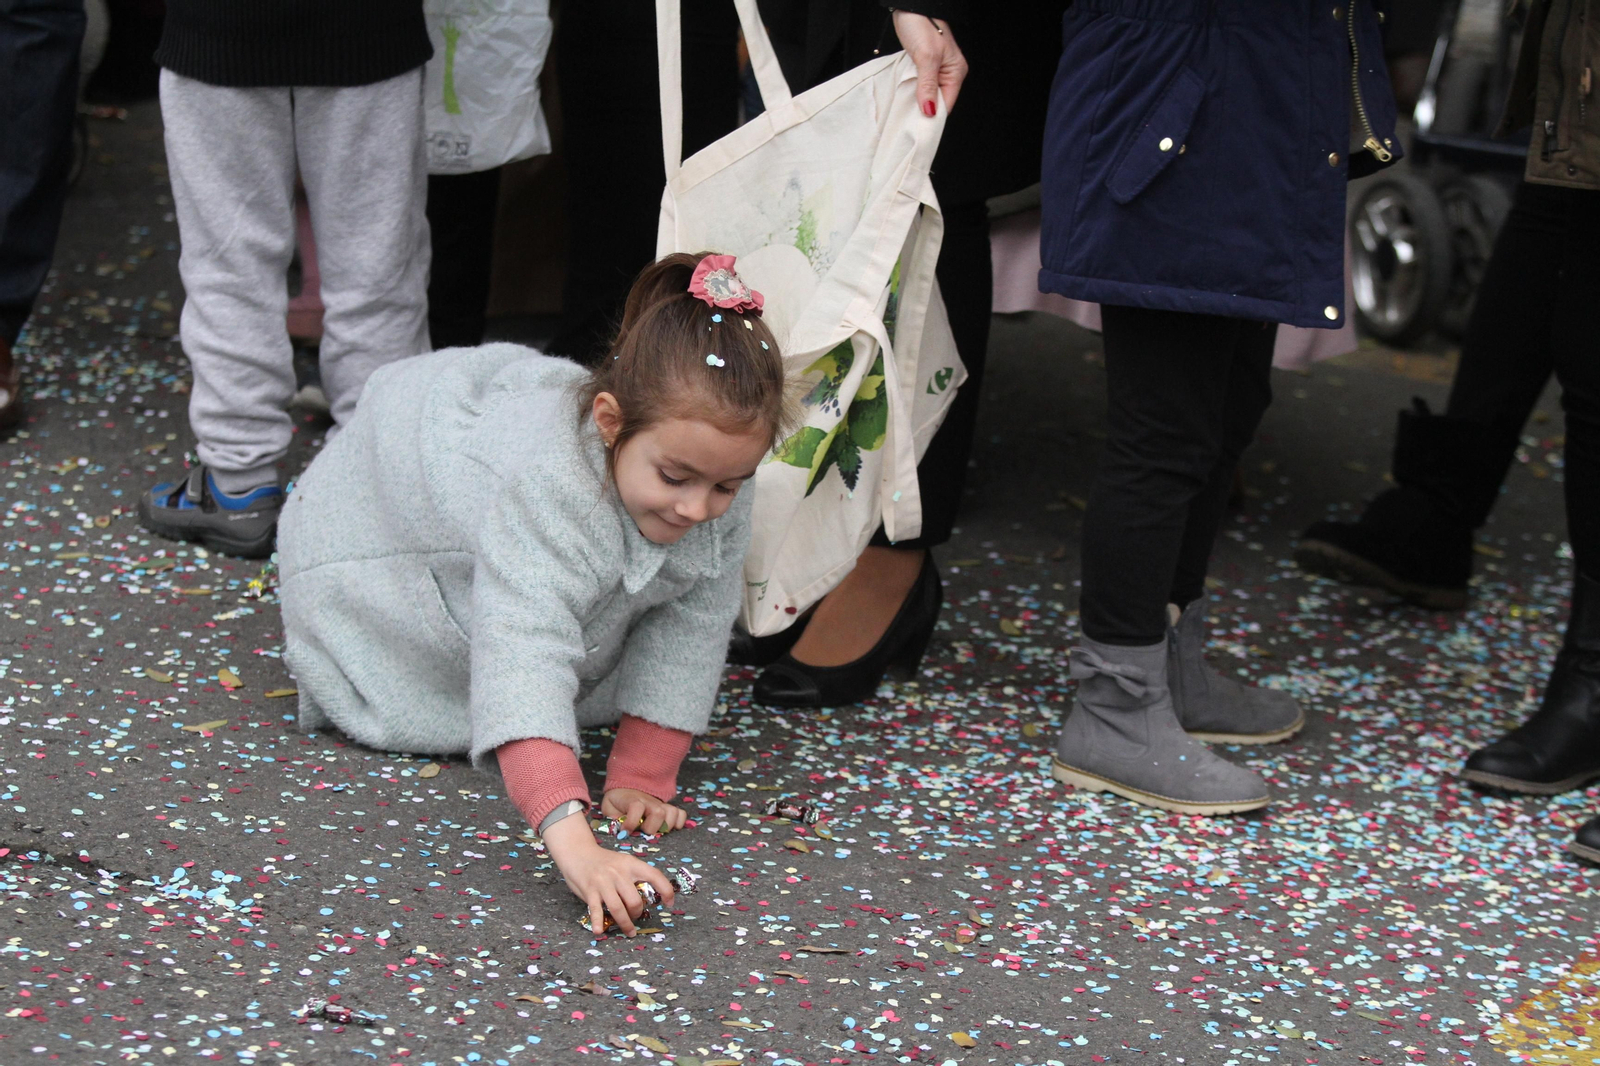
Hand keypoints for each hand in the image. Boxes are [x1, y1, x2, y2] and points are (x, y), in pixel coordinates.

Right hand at [542, 813, 674, 935]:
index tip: (669, 903)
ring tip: (629, 931)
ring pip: (618, 908)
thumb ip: (634, 876)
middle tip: (636, 917)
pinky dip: (598, 922)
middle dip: (638, 914)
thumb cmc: (604, 861)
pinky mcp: (590, 891)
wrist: (578, 852)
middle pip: (635, 900)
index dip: (666, 891)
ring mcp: (603, 882)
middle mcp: (619, 873)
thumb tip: (650, 896)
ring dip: (625, 924)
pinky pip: (595, 910)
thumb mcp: (623, 862)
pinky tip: (600, 931)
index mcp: (631, 864)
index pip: (654, 876)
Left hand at [602, 787, 687, 835]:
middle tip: (643, 832)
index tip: (625, 831)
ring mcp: (661, 805)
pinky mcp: (668, 809)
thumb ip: (612, 817)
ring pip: (672, 813)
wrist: (627, 788)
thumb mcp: (609, 807)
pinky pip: (680, 814)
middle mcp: (649, 802)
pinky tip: (669, 828)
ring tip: (657, 831)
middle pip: (658, 813)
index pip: (637, 807)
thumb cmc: (618, 802)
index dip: (631, 822)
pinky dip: (678, 822)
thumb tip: (620, 829)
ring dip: (666, 826)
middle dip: (651, 828)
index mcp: (633, 800)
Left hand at [892, 10, 967, 115]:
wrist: (910, 6)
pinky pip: (919, 85)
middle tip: (908, 121)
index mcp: (956, 71)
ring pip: (927, 93)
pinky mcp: (923, 65)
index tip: (919, 127)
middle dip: (924, 109)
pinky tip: (904, 95)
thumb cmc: (922, 25)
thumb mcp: (926, 58)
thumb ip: (927, 86)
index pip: (947, 104)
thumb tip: (930, 111)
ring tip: (905, 109)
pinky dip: (912, 90)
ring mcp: (935, 69)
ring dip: (916, 100)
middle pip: (937, 100)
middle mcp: (948, 72)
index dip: (934, 115)